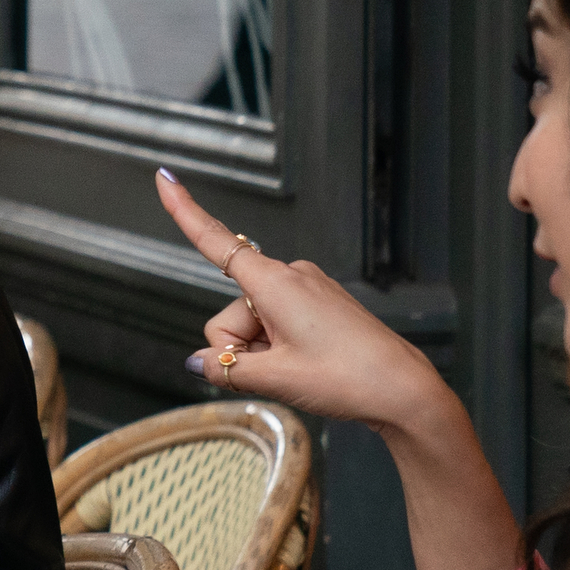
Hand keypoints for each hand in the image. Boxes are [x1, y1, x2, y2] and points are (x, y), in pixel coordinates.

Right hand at [153, 169, 453, 432]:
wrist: (405, 392)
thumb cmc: (348, 379)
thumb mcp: (276, 380)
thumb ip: (226, 369)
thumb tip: (199, 362)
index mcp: (274, 283)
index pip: (216, 242)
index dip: (185, 211)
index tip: (164, 178)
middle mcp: (289, 276)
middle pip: (230, 312)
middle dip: (238, 347)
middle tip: (276, 374)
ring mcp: (308, 289)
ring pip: (253, 322)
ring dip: (262, 352)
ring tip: (301, 373)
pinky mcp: (321, 304)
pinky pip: (278, 323)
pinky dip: (279, 347)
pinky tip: (309, 367)